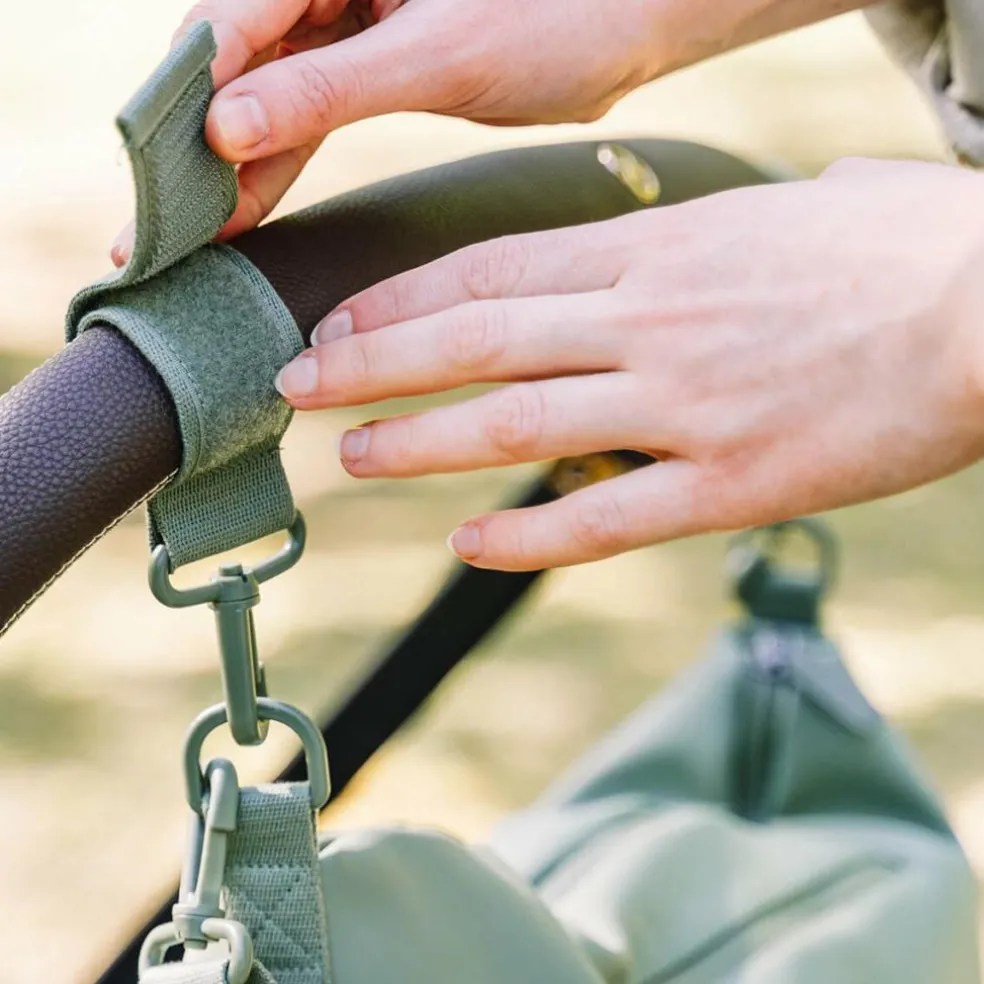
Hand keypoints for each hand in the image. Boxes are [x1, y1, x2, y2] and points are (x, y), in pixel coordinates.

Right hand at [110, 0, 666, 261]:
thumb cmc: (558, 12)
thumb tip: (225, 129)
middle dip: (198, 139)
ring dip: (235, 162)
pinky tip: (247, 209)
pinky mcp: (372, 56)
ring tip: (195, 231)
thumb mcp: (436, 55)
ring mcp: (346, 13)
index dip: (186, 101)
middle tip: (160, 223)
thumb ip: (327, 89)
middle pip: (235, 57)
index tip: (157, 178)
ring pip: (267, 90)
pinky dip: (282, 160)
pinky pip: (309, 110)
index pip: (229, 19)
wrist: (632, 18)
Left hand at [274, 159, 983, 569]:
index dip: (402, 301)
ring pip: (517, 426)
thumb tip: (783, 202)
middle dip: (372, 365)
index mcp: (663, 252)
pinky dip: (530, 535)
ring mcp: (685, 408)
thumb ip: (761, 215)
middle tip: (297, 386)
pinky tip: (471, 546)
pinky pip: (606, 516)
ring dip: (423, 443)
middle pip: (475, 342)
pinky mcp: (733, 486)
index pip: (493, 273)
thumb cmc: (919, 247)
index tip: (340, 322)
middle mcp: (652, 325)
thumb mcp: (819, 203)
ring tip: (354, 458)